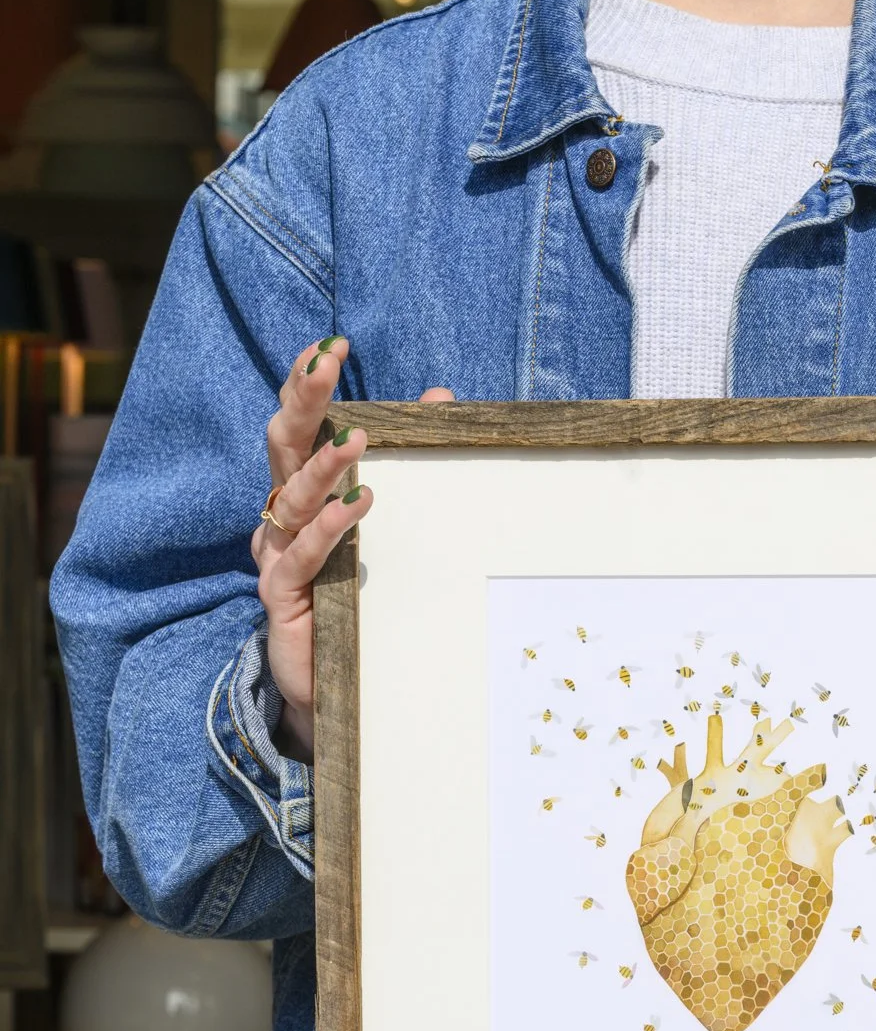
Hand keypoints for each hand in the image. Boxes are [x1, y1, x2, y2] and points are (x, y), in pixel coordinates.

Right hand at [252, 339, 454, 760]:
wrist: (338, 683)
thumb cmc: (363, 597)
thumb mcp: (393, 523)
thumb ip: (412, 461)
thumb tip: (441, 395)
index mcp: (305, 492)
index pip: (299, 425)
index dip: (306, 385)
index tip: (328, 346)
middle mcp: (285, 517)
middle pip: (283, 446)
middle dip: (303, 401)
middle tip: (326, 363)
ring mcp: (280, 555)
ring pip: (291, 497)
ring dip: (324, 465)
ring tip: (357, 440)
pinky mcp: (283, 597)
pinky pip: (301, 555)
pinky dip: (328, 528)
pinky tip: (356, 505)